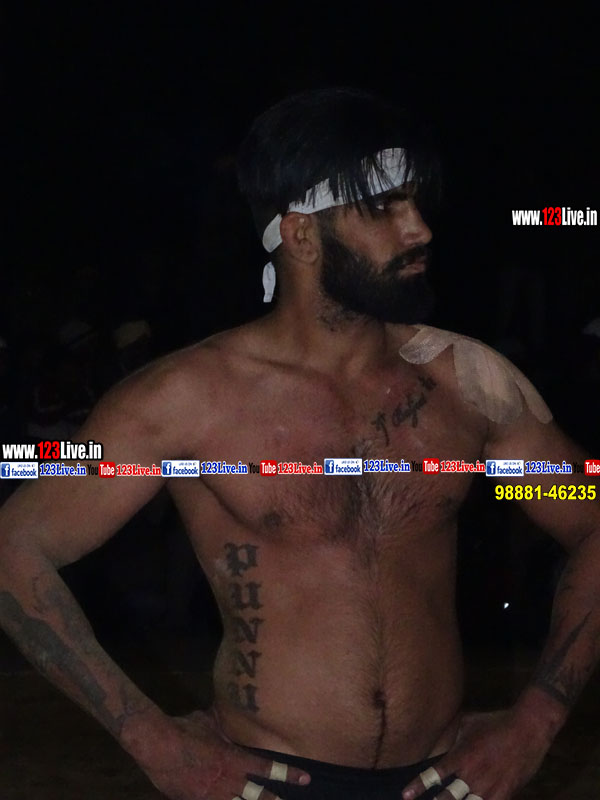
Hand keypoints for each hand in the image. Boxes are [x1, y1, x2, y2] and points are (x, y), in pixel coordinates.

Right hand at [134, 710, 310, 799]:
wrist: (156, 745)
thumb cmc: (185, 728)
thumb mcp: (210, 723)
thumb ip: (225, 727)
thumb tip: (234, 718)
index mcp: (232, 759)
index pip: (266, 768)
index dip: (287, 774)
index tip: (305, 778)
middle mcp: (226, 781)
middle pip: (257, 796)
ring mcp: (211, 796)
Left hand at [401, 709, 550, 799]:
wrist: (527, 728)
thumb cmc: (496, 722)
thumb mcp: (468, 723)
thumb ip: (453, 735)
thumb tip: (440, 737)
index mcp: (462, 755)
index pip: (435, 774)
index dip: (419, 786)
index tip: (406, 795)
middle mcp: (472, 774)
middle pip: (448, 798)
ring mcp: (489, 787)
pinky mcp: (505, 793)